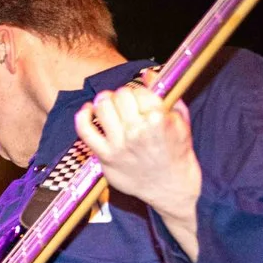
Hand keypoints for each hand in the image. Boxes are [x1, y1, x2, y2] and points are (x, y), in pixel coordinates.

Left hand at [76, 83, 201, 257]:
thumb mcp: (181, 120)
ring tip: (109, 105)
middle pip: (119, 96)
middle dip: (122, 95)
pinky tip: (88, 111)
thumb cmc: (177, 153)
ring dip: (105, 102)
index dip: (138, 92)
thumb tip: (148, 75)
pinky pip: (84, 130)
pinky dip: (82, 116)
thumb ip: (166, 95)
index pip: (138, 91)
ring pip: (102, 107)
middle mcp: (137, 131)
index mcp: (158, 119)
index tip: (140, 99)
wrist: (172, 187)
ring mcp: (119, 145)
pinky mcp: (105, 157)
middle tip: (125, 103)